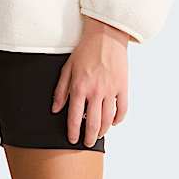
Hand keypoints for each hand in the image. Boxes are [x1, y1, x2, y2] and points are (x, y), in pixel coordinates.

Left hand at [51, 16, 129, 145]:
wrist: (106, 34)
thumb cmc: (86, 49)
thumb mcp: (68, 67)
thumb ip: (61, 89)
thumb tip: (55, 109)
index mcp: (79, 86)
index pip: (75, 117)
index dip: (73, 132)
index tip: (72, 139)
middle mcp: (95, 91)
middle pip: (92, 123)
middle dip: (89, 138)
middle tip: (87, 143)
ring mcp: (110, 90)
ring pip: (107, 120)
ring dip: (103, 131)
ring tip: (98, 134)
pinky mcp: (123, 87)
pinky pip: (122, 110)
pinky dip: (118, 120)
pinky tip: (113, 122)